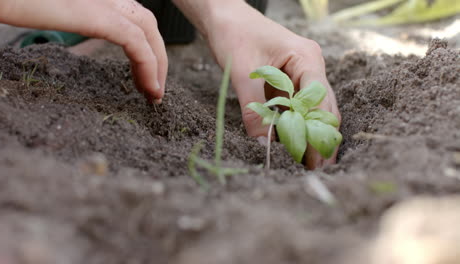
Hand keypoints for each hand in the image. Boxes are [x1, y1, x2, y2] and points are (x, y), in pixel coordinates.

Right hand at [0, 0, 167, 101]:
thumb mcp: (45, 11)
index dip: (145, 46)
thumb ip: (67, 17)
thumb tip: (68, 31)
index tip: (145, 76)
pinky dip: (149, 65)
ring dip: (157, 63)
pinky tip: (149, 88)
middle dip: (157, 56)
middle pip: (145, 22)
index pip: (131, 17)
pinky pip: (135, 42)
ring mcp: (101, 1)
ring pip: (147, 30)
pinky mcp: (96, 13)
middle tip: (153, 87)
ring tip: (154, 93)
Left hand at [205, 1, 340, 168]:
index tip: (313, 160)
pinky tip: (292, 144)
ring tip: (306, 163)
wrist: (224, 17)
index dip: (318, 132)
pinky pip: (296, 106)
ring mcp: (302, 73)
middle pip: (323, 108)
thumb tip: (263, 145)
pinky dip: (294, 125)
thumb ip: (254, 109)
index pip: (320, 102)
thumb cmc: (234, 34)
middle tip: (314, 170)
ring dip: (308, 134)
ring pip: (311, 110)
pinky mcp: (289, 80)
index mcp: (307, 58)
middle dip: (320, 138)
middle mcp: (311, 66)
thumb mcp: (242, 73)